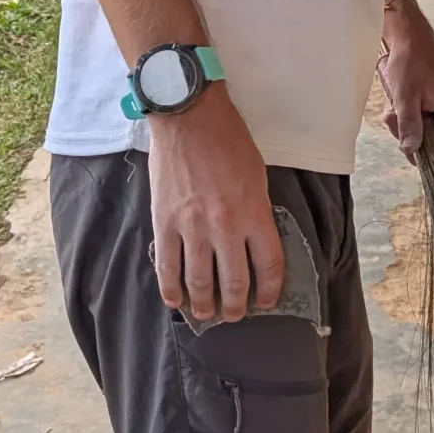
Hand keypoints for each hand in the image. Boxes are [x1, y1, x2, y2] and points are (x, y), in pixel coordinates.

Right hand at [146, 90, 282, 322]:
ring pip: (199, 281)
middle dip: (236, 305)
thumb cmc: (228, 141)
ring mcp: (191, 227)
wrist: (188, 118)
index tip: (267, 301)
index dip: (269, 291)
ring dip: (205, 304)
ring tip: (208, 313)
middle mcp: (225, 226)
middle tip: (235, 314)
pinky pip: (167, 266)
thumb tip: (254, 244)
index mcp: (254, 213)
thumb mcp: (257, 175)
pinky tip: (176, 300)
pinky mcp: (164, 223)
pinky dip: (171, 289)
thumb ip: (257, 212)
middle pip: (234, 282)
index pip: (268, 266)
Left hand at [378, 0, 433, 171]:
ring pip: (424, 131)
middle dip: (412, 138)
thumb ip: (409, 125)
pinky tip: (395, 100)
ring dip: (405, 124)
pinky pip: (420, 119)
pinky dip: (405, 115)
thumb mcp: (404, 95)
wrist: (408, 33)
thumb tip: (412, 152)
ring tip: (392, 104)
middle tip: (394, 119)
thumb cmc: (409, 61)